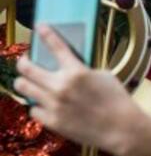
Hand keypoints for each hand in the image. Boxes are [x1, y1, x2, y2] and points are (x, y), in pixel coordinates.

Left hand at [15, 26, 150, 155]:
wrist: (122, 129)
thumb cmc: (118, 101)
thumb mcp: (104, 76)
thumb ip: (83, 70)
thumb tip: (69, 66)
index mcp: (77, 72)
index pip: (55, 46)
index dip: (45, 33)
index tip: (40, 26)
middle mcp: (60, 86)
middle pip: (25, 68)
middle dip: (23, 61)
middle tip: (27, 61)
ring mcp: (54, 105)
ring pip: (22, 87)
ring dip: (25, 82)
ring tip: (31, 83)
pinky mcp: (52, 121)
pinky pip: (33, 110)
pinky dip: (37, 106)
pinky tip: (45, 105)